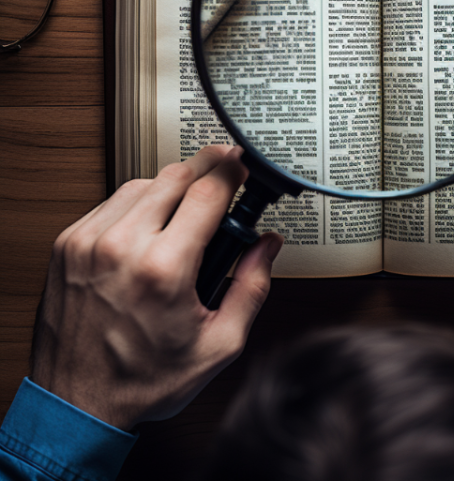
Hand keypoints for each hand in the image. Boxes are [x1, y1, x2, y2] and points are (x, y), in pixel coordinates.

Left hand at [30, 146, 283, 430]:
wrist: (75, 406)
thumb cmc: (141, 382)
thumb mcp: (218, 345)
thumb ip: (252, 287)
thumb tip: (266, 247)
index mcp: (163, 270)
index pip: (208, 191)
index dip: (233, 170)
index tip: (243, 166)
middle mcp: (121, 247)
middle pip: (176, 174)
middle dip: (207, 170)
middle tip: (224, 179)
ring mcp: (88, 242)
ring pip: (143, 182)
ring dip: (172, 186)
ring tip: (188, 211)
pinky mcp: (68, 244)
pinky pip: (113, 201)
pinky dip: (139, 202)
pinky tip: (152, 224)